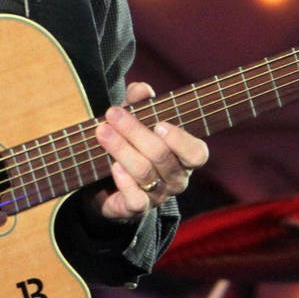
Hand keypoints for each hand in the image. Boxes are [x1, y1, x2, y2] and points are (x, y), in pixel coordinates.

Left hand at [89, 80, 208, 222]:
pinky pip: (136, 199)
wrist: (108, 183)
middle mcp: (176, 178)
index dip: (181, 140)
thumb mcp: (134, 119)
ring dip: (121, 149)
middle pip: (161, 156)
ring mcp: (158, 195)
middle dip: (135, 132)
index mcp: (184, 156)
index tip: (160, 123)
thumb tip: (142, 89)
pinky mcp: (137, 208)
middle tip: (112, 113)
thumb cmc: (130, 144)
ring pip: (145, 172)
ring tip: (102, 131)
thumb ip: (139, 103)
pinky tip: (113, 166)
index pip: (196, 153)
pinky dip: (125, 182)